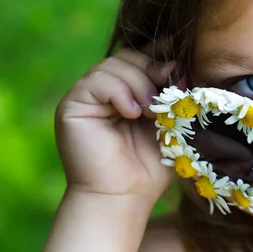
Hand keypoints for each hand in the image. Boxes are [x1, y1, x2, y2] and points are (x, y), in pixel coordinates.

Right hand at [55, 48, 174, 203]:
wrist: (125, 196)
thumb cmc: (151, 165)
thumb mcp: (170, 122)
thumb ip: (173, 92)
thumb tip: (177, 62)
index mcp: (128, 90)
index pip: (142, 56)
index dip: (161, 55)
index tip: (180, 64)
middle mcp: (105, 90)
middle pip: (129, 56)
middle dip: (153, 69)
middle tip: (169, 92)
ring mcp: (87, 96)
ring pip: (114, 65)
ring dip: (140, 84)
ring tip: (151, 112)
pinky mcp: (72, 105)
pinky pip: (97, 81)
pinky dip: (120, 93)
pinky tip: (133, 114)